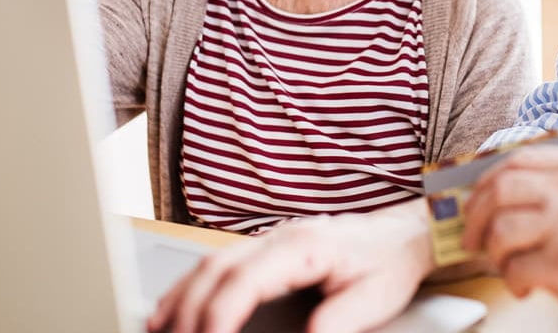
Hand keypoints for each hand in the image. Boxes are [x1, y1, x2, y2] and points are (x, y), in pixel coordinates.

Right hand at [148, 199, 435, 332]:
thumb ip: (339, 320)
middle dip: (188, 310)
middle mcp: (279, 237)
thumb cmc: (388, 263)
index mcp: (304, 247)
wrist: (401, 233)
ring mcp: (268, 239)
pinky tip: (175, 307)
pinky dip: (190, 287)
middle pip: (216, 270)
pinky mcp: (265, 248)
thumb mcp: (375, 298)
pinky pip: (217, 264)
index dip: (219, 312)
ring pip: (209, 263)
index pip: (246, 279)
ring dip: (180, 297)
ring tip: (157, 328)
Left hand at [461, 145, 557, 332]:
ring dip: (495, 253)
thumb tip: (495, 187)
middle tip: (472, 237)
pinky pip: (515, 268)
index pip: (519, 159)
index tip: (474, 201)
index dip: (486, 180)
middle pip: (501, 189)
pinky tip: (526, 286)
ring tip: (508, 266)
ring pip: (502, 230)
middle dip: (476, 215)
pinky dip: (512, 280)